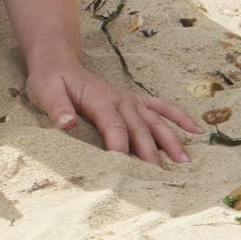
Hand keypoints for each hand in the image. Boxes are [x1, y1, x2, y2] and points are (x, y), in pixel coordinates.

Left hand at [26, 56, 200, 163]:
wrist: (57, 61)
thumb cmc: (50, 80)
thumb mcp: (44, 91)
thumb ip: (56, 107)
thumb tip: (68, 124)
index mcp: (99, 99)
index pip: (114, 126)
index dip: (120, 148)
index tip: (124, 170)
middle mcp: (120, 99)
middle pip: (139, 128)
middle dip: (150, 153)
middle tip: (160, 178)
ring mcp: (129, 99)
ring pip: (155, 120)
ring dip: (170, 140)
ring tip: (185, 162)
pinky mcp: (134, 100)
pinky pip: (161, 107)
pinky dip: (178, 116)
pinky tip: (196, 130)